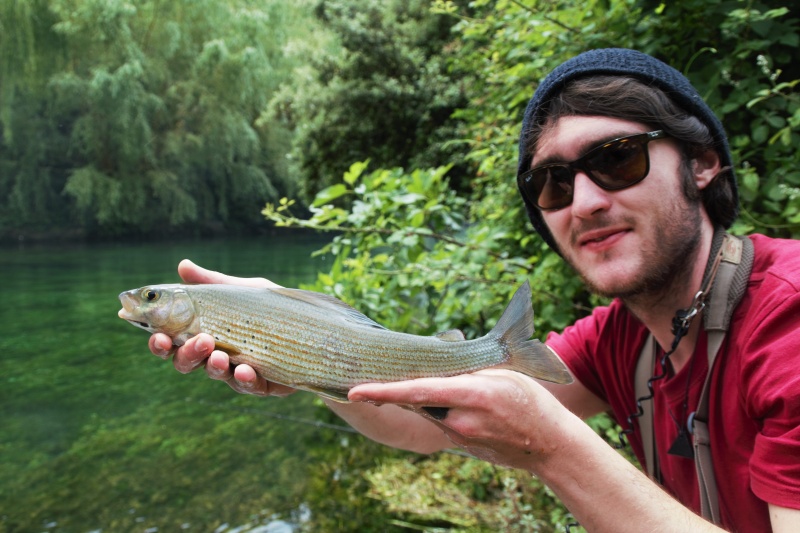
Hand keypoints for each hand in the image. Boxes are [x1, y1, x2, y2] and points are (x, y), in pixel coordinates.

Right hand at [148, 259, 296, 396]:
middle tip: (197, 340)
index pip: (173, 342)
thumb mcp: (244, 291)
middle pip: (186, 363)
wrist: (315, 327)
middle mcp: (217, 355)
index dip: (160, 343)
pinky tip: (244, 370)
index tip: (157, 336)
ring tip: (218, 353)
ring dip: (213, 365)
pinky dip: (244, 379)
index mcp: (205, 333)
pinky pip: (249, 386)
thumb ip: (213, 283)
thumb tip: (182, 265)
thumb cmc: (272, 308)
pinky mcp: (264, 384)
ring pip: (215, 374)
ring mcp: (238, 372)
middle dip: (186, 354)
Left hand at [348, 369, 577, 469]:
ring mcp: (461, 436)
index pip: (418, 390)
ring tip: (449, 386)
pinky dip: (442, 410)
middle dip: (398, 389)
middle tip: (375, 378)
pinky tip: (461, 405)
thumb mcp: (503, 374)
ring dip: (427, 398)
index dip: (383, 391)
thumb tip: (441, 359)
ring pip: (429, 411)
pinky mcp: (463, 445)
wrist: (552, 445)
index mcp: (471, 394)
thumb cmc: (532, 400)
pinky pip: (443, 422)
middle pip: (417, 400)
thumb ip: (469, 369)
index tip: (353, 392)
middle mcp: (461, 419)